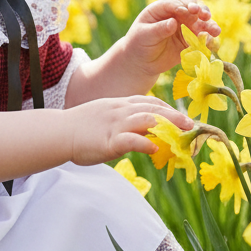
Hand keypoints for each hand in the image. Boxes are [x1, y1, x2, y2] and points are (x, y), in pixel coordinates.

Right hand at [67, 95, 194, 165]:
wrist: (59, 132)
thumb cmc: (81, 128)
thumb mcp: (106, 118)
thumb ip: (124, 123)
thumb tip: (143, 134)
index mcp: (119, 104)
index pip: (149, 102)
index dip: (168, 108)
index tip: (182, 117)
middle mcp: (121, 111)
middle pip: (153, 109)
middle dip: (175, 116)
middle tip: (191, 124)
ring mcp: (115, 124)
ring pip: (147, 120)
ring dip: (168, 126)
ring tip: (182, 134)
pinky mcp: (109, 140)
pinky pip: (131, 139)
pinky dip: (145, 143)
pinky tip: (155, 148)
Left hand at [123, 0, 217, 79]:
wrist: (140, 62)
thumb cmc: (138, 44)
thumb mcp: (144, 35)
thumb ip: (159, 29)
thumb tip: (173, 22)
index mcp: (163, 8)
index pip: (177, 3)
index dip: (185, 6)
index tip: (191, 11)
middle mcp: (177, 15)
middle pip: (193, 9)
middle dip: (201, 12)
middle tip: (206, 17)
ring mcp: (185, 28)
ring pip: (201, 23)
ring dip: (209, 26)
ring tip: (215, 31)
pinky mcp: (190, 41)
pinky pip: (201, 40)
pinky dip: (208, 41)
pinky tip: (212, 44)